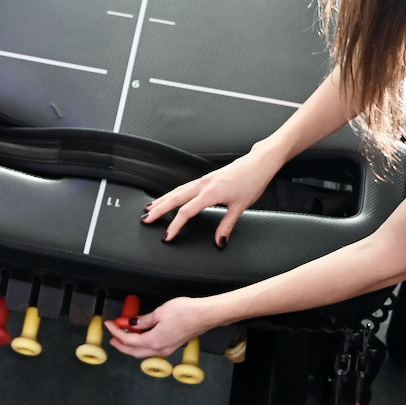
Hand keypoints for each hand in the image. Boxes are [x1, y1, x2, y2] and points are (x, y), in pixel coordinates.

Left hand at [106, 295, 216, 358]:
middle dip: (121, 345)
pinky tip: (141, 335)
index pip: (129, 340)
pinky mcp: (173, 344)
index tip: (110, 325)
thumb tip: (132, 323)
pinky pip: (153, 348)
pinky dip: (143, 343)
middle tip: (112, 337)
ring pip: (144, 352)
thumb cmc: (186, 312)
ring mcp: (168, 348)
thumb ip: (144, 320)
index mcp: (154, 341)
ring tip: (124, 336)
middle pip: (135, 351)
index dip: (117, 332)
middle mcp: (160, 349)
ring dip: (132, 346)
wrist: (205, 315)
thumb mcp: (160, 312)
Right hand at [142, 147, 282, 245]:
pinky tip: (169, 197)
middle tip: (146, 219)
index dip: (175, 225)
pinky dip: (173, 193)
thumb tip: (219, 241)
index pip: (186, 211)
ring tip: (150, 208)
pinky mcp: (206, 178)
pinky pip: (184, 186)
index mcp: (211, 193)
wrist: (259, 163)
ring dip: (163, 199)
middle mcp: (204, 184)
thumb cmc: (252, 181)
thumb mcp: (241, 207)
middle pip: (175, 198)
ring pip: (177, 190)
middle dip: (159, 209)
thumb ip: (227, 225)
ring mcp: (204, 180)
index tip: (167, 236)